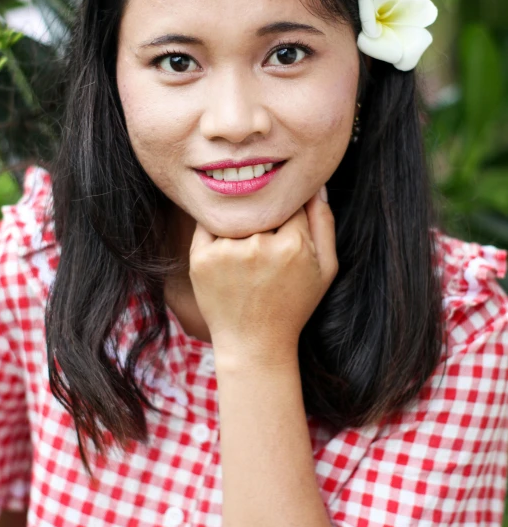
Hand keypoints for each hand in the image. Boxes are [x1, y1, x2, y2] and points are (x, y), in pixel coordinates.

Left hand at [188, 188, 337, 366]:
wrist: (253, 344)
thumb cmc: (294, 305)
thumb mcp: (326, 268)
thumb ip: (324, 221)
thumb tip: (316, 183)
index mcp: (293, 245)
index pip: (290, 201)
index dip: (290, 210)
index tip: (287, 225)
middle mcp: (258, 246)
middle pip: (262, 205)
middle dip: (266, 214)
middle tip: (266, 239)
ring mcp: (226, 252)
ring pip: (236, 212)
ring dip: (242, 221)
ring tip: (248, 252)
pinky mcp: (201, 258)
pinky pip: (209, 223)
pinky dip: (218, 227)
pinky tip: (229, 250)